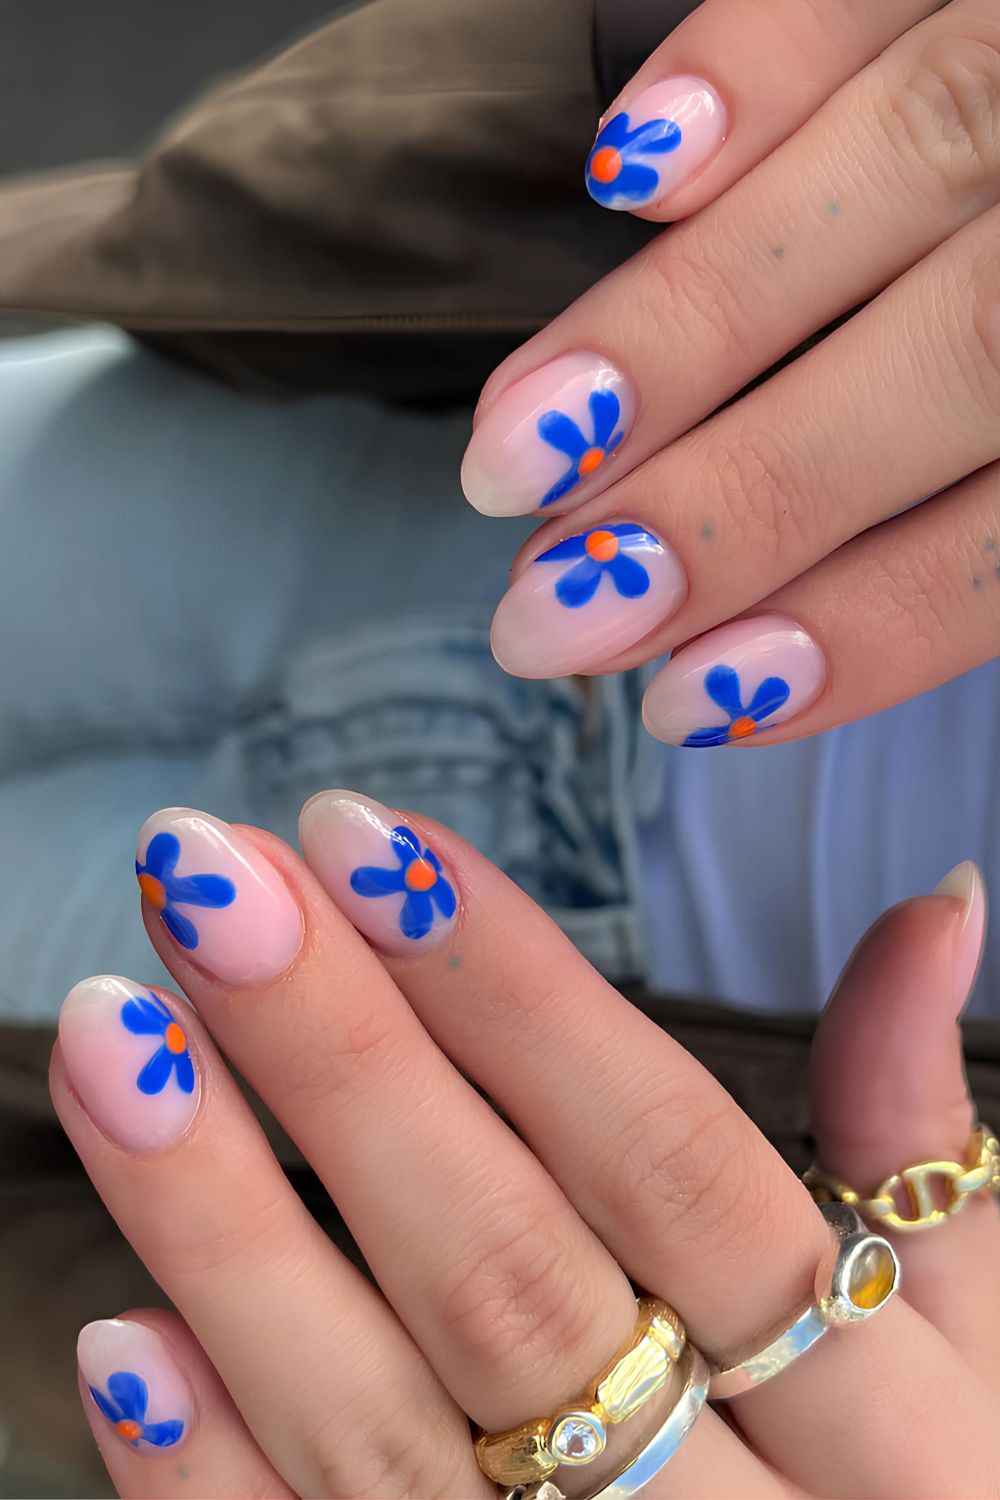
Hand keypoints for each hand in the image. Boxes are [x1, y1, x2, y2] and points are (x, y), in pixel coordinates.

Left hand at [53, 794, 999, 1495]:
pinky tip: (118, 1340)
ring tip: (114, 1038)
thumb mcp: (982, 1348)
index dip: (514, 996)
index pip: (670, 1163)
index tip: (368, 843)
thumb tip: (932, 906)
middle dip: (342, 1060)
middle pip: (506, 1266)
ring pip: (381, 1426)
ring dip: (229, 1231)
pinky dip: (216, 1485)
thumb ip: (922, 1139)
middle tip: (205, 882)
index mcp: (874, 1413)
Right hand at [461, 0, 999, 748]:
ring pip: (914, 164)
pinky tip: (626, 172)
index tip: (699, 694)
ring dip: (688, 323)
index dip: (870, 618)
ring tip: (525, 437)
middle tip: (555, 601)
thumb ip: (985, 519)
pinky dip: (755, 67)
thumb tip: (786, 618)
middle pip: (966, 352)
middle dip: (739, 497)